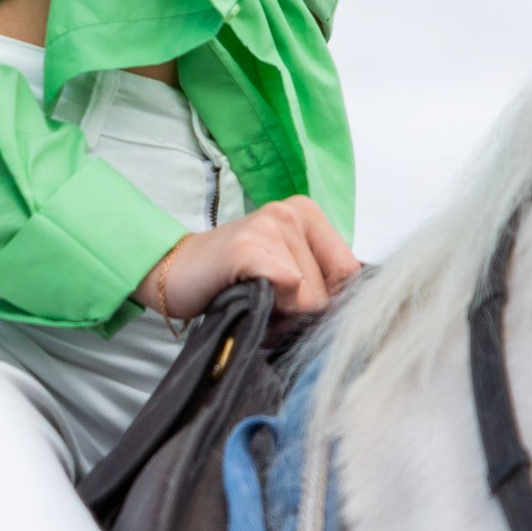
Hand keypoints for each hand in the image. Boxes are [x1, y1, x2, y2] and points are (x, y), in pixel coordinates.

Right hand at [136, 198, 359, 326]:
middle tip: (266, 303)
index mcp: (308, 213)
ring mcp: (270, 226)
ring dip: (281, 317)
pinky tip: (245, 298)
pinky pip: (286, 289)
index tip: (294, 303)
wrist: (174, 273)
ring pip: (309, 300)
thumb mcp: (288, 270)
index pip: (351, 273)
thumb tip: (357, 310)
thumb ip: (324, 280)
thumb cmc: (233, 277)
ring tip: (253, 301)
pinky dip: (269, 309)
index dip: (327, 302)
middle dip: (301, 313)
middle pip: (330, 291)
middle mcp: (292, 212)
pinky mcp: (249, 247)